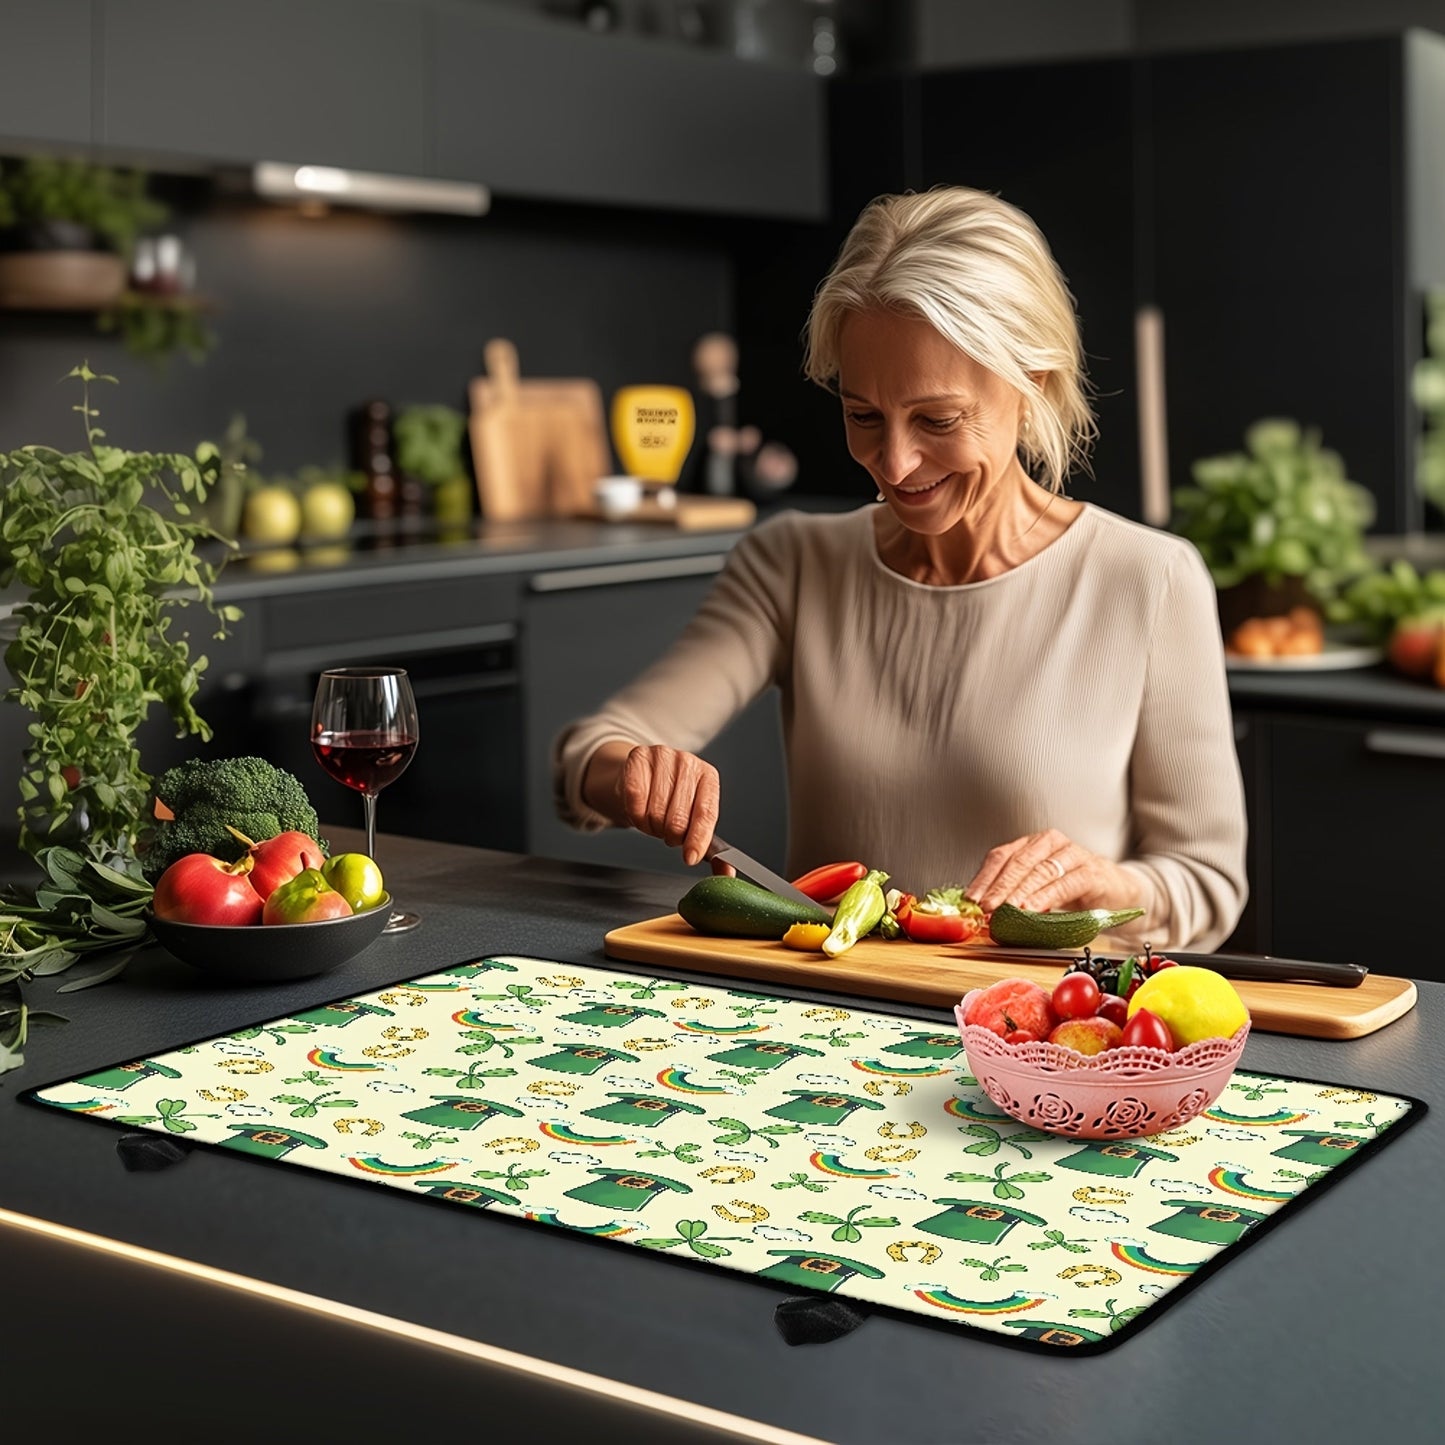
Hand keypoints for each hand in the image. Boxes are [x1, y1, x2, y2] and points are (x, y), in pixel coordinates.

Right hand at [616, 745, 721, 866]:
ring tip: (654, 821)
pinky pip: (635, 800)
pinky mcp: (638, 757)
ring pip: (655, 812)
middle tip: (668, 833)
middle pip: (678, 818)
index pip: (706, 814)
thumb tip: (727, 873)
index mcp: (708, 777)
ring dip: (651, 827)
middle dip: (671, 836)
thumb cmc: (670, 801)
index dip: (697, 839)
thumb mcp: (693, 819)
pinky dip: (635, 816)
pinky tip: (640, 811)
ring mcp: (663, 756)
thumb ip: (709, 847)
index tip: (690, 858)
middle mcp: (688, 762)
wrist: (641, 777)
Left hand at [967, 828, 1141, 913]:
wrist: (1116, 892)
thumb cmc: (1073, 890)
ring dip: (1019, 893)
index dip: (984, 878)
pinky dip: (1046, 897)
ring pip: (1040, 871)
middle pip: (1018, 862)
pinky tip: (1032, 909)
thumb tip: (982, 912)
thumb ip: (1014, 895)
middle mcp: (1050, 843)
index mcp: (1032, 844)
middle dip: (999, 887)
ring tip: (1006, 910)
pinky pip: (1065, 883)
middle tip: (986, 907)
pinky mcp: (1092, 872)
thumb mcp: (1038, 889)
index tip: (971, 900)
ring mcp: (1072, 855)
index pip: (1001, 856)